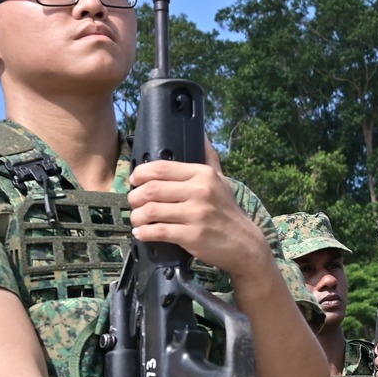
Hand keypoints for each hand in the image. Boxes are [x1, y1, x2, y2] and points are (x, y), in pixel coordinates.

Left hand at [128, 148, 268, 278]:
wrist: (243, 243)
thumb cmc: (227, 210)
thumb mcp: (221, 180)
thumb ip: (208, 157)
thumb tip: (200, 133)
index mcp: (203, 174)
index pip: (161, 168)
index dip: (140, 173)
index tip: (135, 180)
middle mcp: (200, 191)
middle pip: (151, 189)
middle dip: (135, 196)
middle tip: (133, 202)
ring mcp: (196, 214)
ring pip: (151, 211)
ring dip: (136, 216)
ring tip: (137, 219)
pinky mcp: (192, 235)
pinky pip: (157, 232)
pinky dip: (144, 232)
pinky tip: (142, 233)